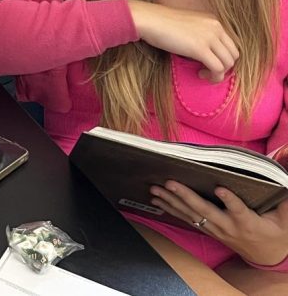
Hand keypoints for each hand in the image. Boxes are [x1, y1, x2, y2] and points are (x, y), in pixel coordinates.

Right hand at [129, 2, 238, 81]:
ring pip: (228, 63)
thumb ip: (201, 33)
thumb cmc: (161, 23)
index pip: (231, 43)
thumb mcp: (188, 24)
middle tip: (208, 70)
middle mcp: (216, 28)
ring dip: (218, 73)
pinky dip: (212, 76)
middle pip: (233, 54)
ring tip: (203, 73)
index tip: (210, 62)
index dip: (223, 57)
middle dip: (224, 66)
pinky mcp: (200, 49)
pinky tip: (200, 74)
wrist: (149, 19)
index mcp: (213, 21)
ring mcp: (209, 37)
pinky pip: (217, 68)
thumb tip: (206, 51)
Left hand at [151, 180, 287, 266]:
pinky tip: (157, 200)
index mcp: (250, 223)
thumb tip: (285, 172)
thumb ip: (285, 197)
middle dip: (186, 196)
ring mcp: (217, 230)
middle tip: (169, 182)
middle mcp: (230, 227)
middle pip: (206, 211)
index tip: (220, 188)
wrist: (267, 256)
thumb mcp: (286, 217)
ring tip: (154, 189)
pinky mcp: (209, 231)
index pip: (240, 210)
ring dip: (171, 202)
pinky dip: (171, 209)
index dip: (230, 201)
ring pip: (192, 215)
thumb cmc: (277, 231)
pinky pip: (188, 220)